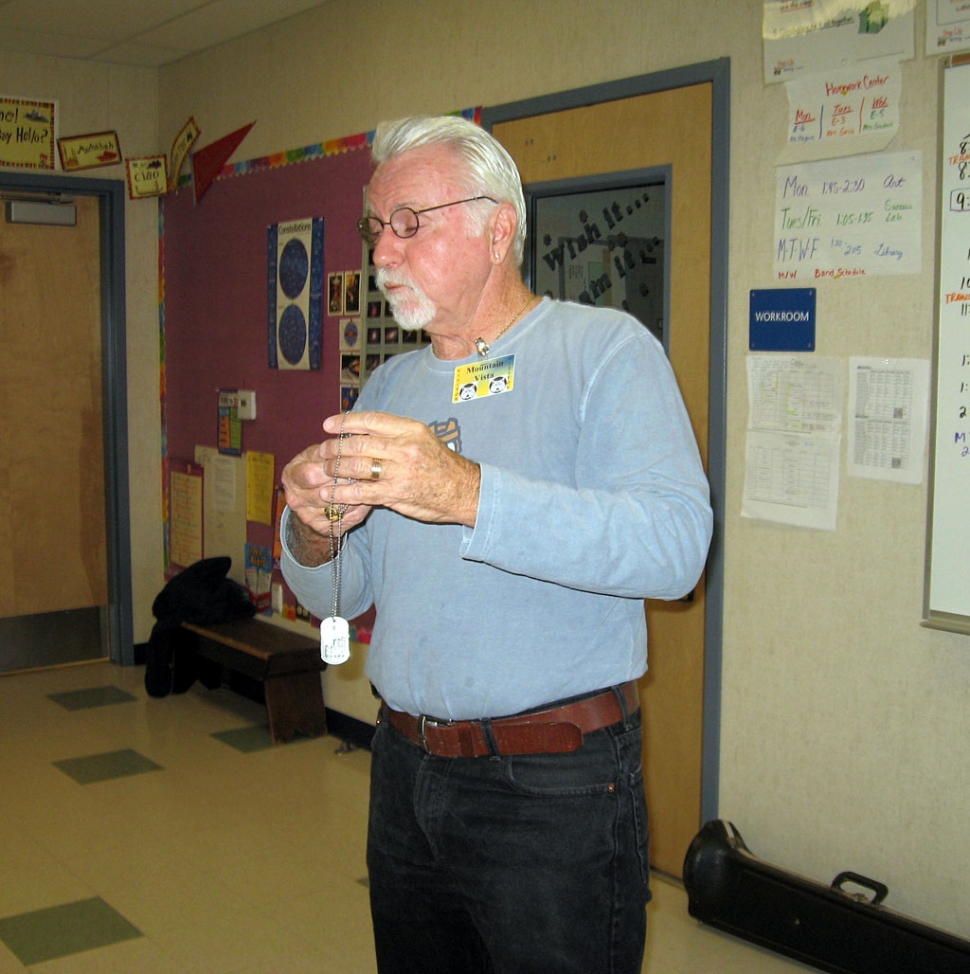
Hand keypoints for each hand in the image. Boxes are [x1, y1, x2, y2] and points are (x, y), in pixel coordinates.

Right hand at [281, 442, 371, 563]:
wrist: (314, 500)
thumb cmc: (321, 469)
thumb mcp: (320, 455)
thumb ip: (332, 450)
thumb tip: (354, 446)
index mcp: (291, 475)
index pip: (311, 474)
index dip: (334, 468)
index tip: (352, 460)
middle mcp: (295, 498)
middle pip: (323, 493)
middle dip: (344, 483)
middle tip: (362, 474)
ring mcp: (307, 516)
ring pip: (337, 507)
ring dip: (354, 495)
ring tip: (367, 485)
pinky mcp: (322, 529)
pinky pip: (346, 518)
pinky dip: (358, 508)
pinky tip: (364, 499)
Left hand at [319, 410, 480, 526]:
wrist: (464, 491)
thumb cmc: (442, 465)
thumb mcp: (423, 439)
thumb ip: (395, 434)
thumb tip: (363, 431)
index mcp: (411, 429)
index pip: (370, 421)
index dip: (345, 421)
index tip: (328, 425)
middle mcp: (405, 448)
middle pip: (358, 444)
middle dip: (335, 448)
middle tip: (322, 451)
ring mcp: (400, 472)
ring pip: (356, 467)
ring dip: (335, 469)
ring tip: (323, 471)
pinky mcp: (396, 494)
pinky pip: (361, 491)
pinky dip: (342, 492)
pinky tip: (330, 493)